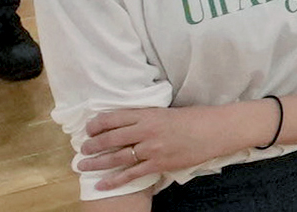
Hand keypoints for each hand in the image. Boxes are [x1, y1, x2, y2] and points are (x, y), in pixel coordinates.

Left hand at [80, 102, 270, 191]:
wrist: (214, 130)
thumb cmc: (194, 119)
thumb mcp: (167, 112)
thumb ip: (147, 118)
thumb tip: (128, 124)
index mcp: (148, 113)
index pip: (115, 117)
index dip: (97, 124)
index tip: (88, 128)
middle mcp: (146, 130)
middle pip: (111, 138)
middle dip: (92, 145)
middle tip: (81, 150)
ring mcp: (152, 149)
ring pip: (116, 157)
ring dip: (97, 163)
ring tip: (82, 166)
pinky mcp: (158, 164)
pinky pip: (131, 175)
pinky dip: (114, 181)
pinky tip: (101, 184)